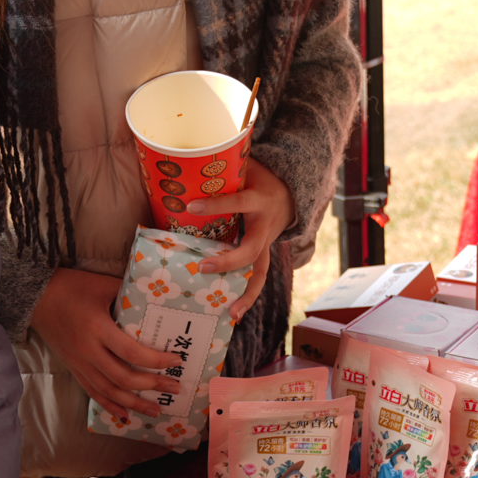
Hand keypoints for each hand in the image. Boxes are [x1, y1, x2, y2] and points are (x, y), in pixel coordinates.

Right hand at [29, 268, 181, 422]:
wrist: (37, 297)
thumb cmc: (73, 287)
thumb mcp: (104, 285)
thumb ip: (129, 295)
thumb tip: (159, 301)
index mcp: (97, 328)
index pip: (132, 353)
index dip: (156, 361)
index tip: (176, 360)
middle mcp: (88, 350)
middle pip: (123, 378)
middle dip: (152, 385)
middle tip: (174, 387)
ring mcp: (79, 362)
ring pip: (109, 391)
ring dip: (134, 403)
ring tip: (156, 409)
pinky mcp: (73, 368)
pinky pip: (93, 392)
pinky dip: (110, 405)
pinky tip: (125, 415)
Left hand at [188, 163, 294, 321]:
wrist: (291, 193)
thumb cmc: (260, 179)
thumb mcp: (246, 168)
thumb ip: (222, 168)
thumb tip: (186, 163)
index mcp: (258, 200)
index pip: (237, 203)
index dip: (215, 205)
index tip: (191, 205)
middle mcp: (264, 226)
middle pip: (251, 250)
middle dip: (229, 261)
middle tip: (204, 267)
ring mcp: (266, 244)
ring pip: (260, 272)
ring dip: (247, 294)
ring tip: (232, 314)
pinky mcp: (263, 255)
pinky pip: (256, 277)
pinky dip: (247, 296)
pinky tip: (234, 313)